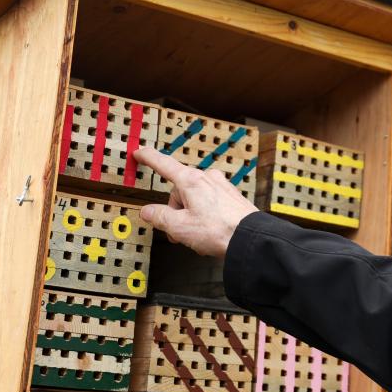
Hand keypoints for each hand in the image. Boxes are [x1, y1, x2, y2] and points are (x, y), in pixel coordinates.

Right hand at [131, 147, 257, 257]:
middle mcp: (207, 179)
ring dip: (190, 217)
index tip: (139, 152)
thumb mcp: (180, 227)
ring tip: (197, 237)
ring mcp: (221, 187)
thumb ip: (160, 217)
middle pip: (179, 191)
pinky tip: (210, 234)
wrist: (251, 238)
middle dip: (175, 212)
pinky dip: (204, 218)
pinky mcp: (231, 197)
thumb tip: (148, 211)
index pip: (164, 164)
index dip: (149, 158)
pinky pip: (209, 204)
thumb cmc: (219, 230)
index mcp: (191, 181)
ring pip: (194, 199)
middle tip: (177, 233)